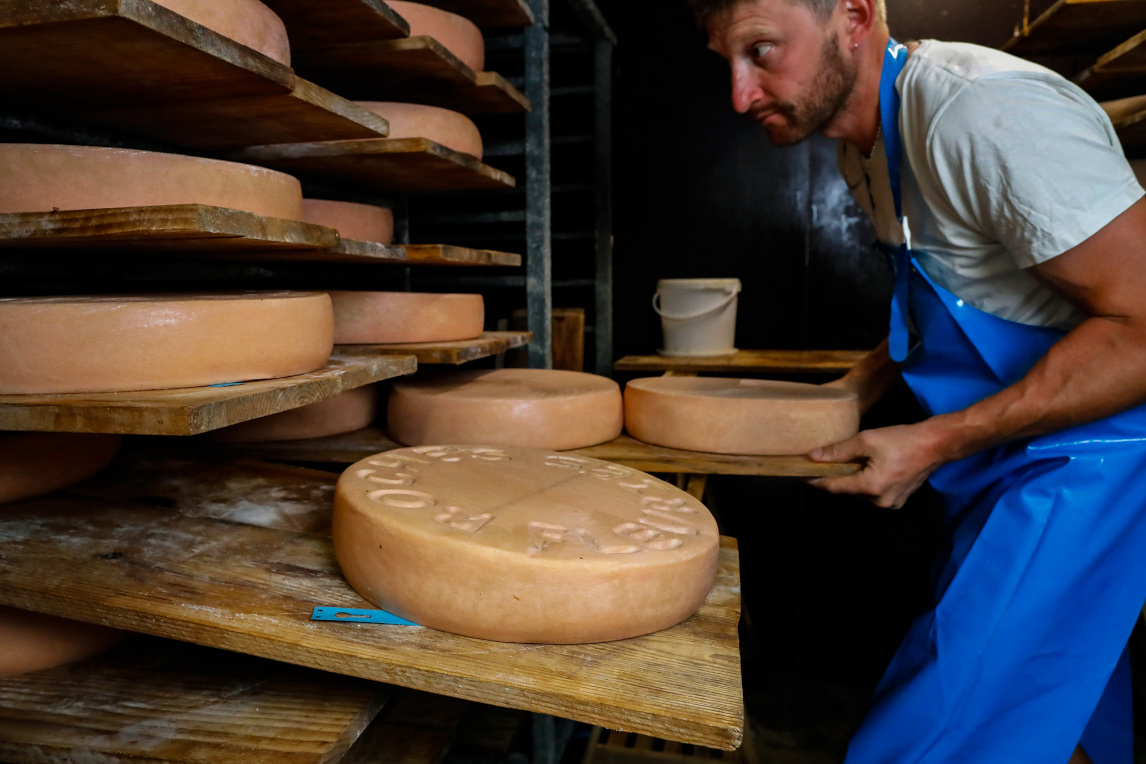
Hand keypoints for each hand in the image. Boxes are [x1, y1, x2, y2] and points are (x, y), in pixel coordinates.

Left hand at [806, 423, 946, 508]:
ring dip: (854, 478)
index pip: (835, 488)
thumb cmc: (903, 440)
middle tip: (824, 462)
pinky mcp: (898, 499)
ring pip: (861, 491)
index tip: (802, 475)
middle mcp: (880, 501)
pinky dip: (867, 480)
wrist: (936, 444)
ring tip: (850, 461)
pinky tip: (868, 466)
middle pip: (848, 490)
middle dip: (837, 476)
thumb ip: (839, 451)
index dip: (817, 481)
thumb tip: (815, 456)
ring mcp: (891, 502)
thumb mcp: (867, 440)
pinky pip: (874, 491)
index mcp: (871, 487)